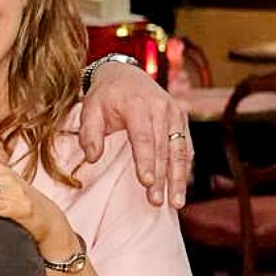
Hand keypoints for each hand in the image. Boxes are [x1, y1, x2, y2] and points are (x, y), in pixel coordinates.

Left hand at [79, 60, 191, 207]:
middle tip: (157, 201)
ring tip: (177, 202)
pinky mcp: (181, 119)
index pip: (144, 138)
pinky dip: (185, 167)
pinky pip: (186, 146)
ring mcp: (175, 113)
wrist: (124, 73)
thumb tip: (92, 158)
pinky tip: (182, 186)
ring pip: (179, 150)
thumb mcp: (90, 109)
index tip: (146, 183)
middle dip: (161, 178)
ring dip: (178, 178)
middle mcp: (162, 109)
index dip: (146, 162)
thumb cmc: (105, 95)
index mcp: (138, 106)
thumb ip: (89, 133)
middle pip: (163, 149)